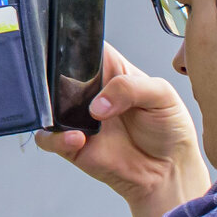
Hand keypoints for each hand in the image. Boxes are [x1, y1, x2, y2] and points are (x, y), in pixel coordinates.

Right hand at [36, 42, 209, 216]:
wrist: (169, 172)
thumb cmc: (168, 129)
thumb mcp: (162, 96)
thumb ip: (130, 88)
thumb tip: (98, 103)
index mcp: (109, 71)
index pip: (84, 48)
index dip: (73, 44)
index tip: (71, 50)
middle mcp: (89, 92)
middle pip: (58, 73)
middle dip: (57, 76)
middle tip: (74, 87)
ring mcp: (78, 118)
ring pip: (48, 105)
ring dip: (54, 108)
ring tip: (80, 116)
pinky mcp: (72, 144)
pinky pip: (48, 138)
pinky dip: (56, 138)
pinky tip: (77, 138)